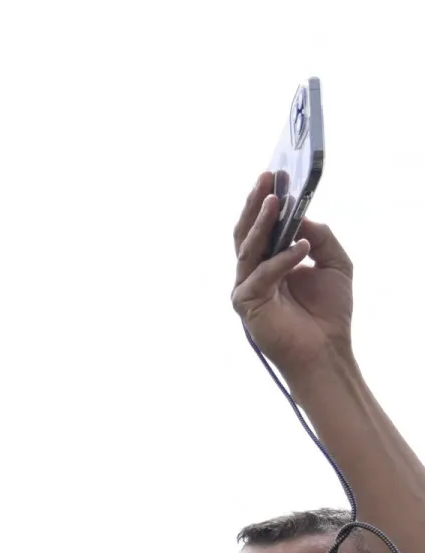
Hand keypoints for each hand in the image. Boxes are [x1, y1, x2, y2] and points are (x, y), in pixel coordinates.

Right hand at [231, 170, 354, 379]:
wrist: (325, 349)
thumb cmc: (328, 312)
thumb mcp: (335, 263)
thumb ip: (319, 237)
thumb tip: (301, 217)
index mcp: (270, 262)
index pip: (262, 227)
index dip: (266, 202)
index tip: (276, 176)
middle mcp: (253, 272)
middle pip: (246, 232)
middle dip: (255, 203)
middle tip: (266, 178)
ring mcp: (245, 287)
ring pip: (248, 248)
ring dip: (261, 223)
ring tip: (275, 200)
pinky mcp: (246, 303)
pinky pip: (262, 275)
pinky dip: (282, 260)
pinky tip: (301, 248)